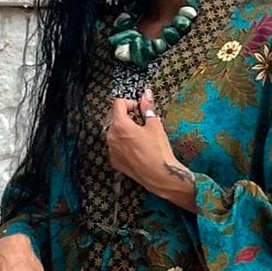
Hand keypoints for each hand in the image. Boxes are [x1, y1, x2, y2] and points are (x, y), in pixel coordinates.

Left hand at [104, 91, 196, 208]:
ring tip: (139, 134)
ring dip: (124, 129)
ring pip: (114, 133)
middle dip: (126, 116)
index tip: (138, 107)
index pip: (117, 104)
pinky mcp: (115, 161)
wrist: (159, 176)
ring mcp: (112, 150)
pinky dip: (123, 143)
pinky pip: (116, 146)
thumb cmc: (158, 151)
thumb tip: (146, 94)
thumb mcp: (155, 125)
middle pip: (114, 118)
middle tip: (140, 120)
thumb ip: (147, 108)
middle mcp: (112, 137)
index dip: (129, 103)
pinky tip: (136, 147)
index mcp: (120, 125)